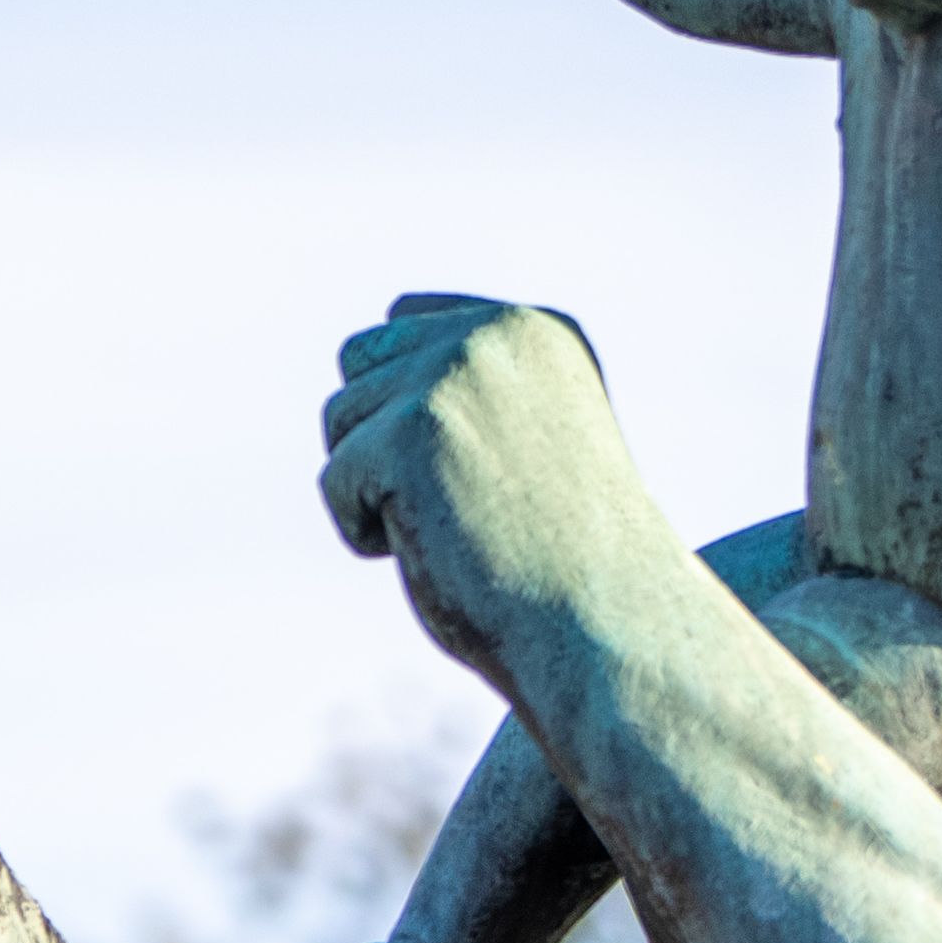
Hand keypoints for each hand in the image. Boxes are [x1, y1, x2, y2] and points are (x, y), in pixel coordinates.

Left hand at [314, 294, 642, 673]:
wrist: (605, 621)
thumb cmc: (567, 561)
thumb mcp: (531, 443)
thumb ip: (470, 394)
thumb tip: (360, 358)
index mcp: (531, 330)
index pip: (406, 321)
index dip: (406, 404)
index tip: (463, 469)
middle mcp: (493, 335)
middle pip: (360, 363)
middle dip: (378, 438)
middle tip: (450, 503)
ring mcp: (451, 376)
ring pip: (340, 422)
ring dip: (373, 488)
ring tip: (454, 529)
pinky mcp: (410, 432)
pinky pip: (336, 481)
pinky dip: (365, 532)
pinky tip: (435, 552)